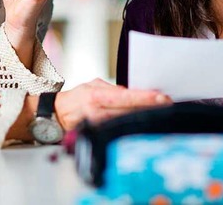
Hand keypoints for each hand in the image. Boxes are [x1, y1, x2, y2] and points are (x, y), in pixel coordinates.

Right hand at [54, 78, 171, 130]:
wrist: (54, 115)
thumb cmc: (76, 98)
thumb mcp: (92, 86)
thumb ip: (113, 90)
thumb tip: (133, 94)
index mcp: (96, 96)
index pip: (126, 97)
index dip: (146, 98)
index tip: (162, 98)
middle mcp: (96, 112)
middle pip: (130, 112)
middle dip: (150, 109)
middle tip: (169, 106)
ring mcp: (97, 127)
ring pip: (125, 124)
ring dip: (143, 120)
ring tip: (160, 115)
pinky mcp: (97, 137)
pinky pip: (117, 132)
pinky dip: (131, 129)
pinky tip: (143, 127)